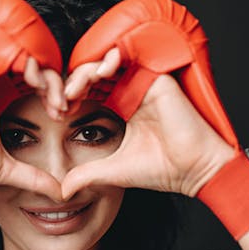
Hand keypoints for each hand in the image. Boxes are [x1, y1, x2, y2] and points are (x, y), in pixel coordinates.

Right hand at [0, 59, 64, 200]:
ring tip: (57, 104)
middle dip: (58, 87)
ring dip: (50, 79)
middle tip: (65, 110)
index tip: (63, 117)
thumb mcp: (5, 169)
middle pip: (37, 71)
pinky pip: (12, 56)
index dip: (55, 97)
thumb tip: (59, 194)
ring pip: (29, 61)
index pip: (35, 86)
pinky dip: (33, 68)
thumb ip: (32, 178)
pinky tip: (41, 89)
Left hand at [61, 50, 235, 198]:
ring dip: (86, 70)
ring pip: (106, 62)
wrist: (192, 170)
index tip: (57, 113)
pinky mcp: (156, 77)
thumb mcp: (111, 172)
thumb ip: (85, 176)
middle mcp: (132, 90)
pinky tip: (98, 74)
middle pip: (93, 73)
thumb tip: (63, 191)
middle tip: (61, 100)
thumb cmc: (159, 170)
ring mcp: (144, 82)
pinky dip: (109, 60)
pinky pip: (129, 58)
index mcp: (122, 106)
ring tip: (75, 89)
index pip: (89, 91)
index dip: (69, 97)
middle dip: (72, 83)